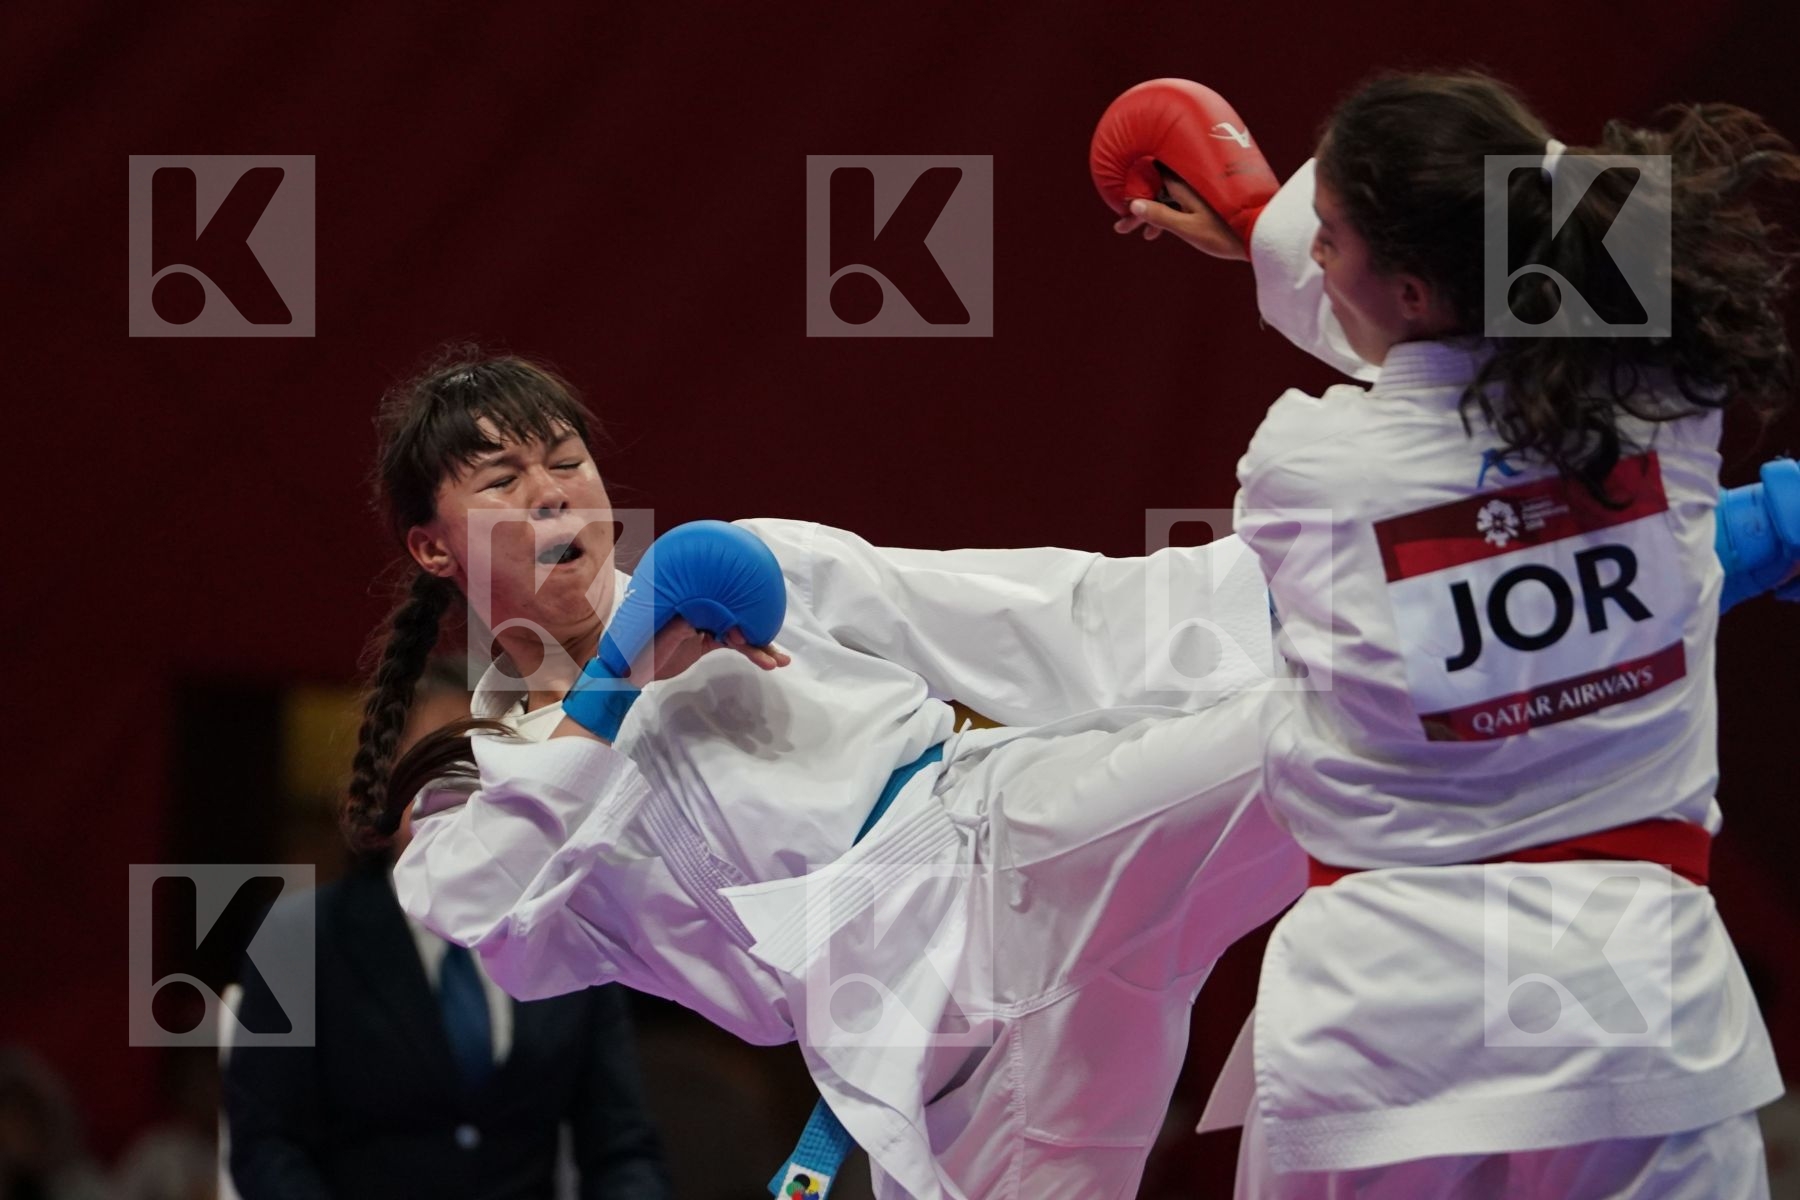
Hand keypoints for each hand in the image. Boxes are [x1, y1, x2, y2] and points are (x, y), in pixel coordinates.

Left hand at [625, 617, 790, 686]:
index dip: (734, 620)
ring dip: (760, 647)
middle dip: (757, 633)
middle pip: (736, 617)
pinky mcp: (707, 641)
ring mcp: (707, 626)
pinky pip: (734, 644)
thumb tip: (699, 620)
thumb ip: (679, 628)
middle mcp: (702, 610)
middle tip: (774, 651)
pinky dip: (751, 652)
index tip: (740, 636)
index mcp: (690, 602)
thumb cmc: (640, 648)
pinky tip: (768, 662)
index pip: (721, 605)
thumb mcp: (659, 638)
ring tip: (779, 662)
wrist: (631, 668)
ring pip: (739, 634)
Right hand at [1112, 176, 1247, 260]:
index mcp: (1186, 184)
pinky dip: (1168, 215)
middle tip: (1121, 229)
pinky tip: (1159, 234)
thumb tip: (1133, 205)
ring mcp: (1201, 191)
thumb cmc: (1227, 233)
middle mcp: (1192, 182)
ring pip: (1167, 197)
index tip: (1120, 206)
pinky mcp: (1208, 200)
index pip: (1151, 177)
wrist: (1262, 236)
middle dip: (1138, 207)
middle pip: (1157, 188)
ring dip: (1152, 214)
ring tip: (1141, 235)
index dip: (1133, 189)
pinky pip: (1180, 203)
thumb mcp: (1189, 229)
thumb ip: (1161, 217)